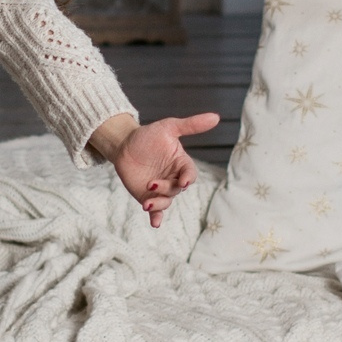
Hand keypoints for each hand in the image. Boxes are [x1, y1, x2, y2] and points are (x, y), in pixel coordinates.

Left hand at [91, 112, 219, 227]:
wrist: (124, 145)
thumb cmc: (148, 135)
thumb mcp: (168, 127)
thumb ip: (191, 125)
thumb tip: (216, 117)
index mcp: (181, 164)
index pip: (190, 174)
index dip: (187, 178)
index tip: (183, 181)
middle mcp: (174, 178)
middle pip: (177, 189)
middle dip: (166, 189)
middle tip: (152, 184)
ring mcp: (161, 190)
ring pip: (166, 201)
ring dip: (159, 204)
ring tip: (146, 203)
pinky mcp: (148, 198)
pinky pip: (156, 211)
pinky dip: (156, 217)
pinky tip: (155, 224)